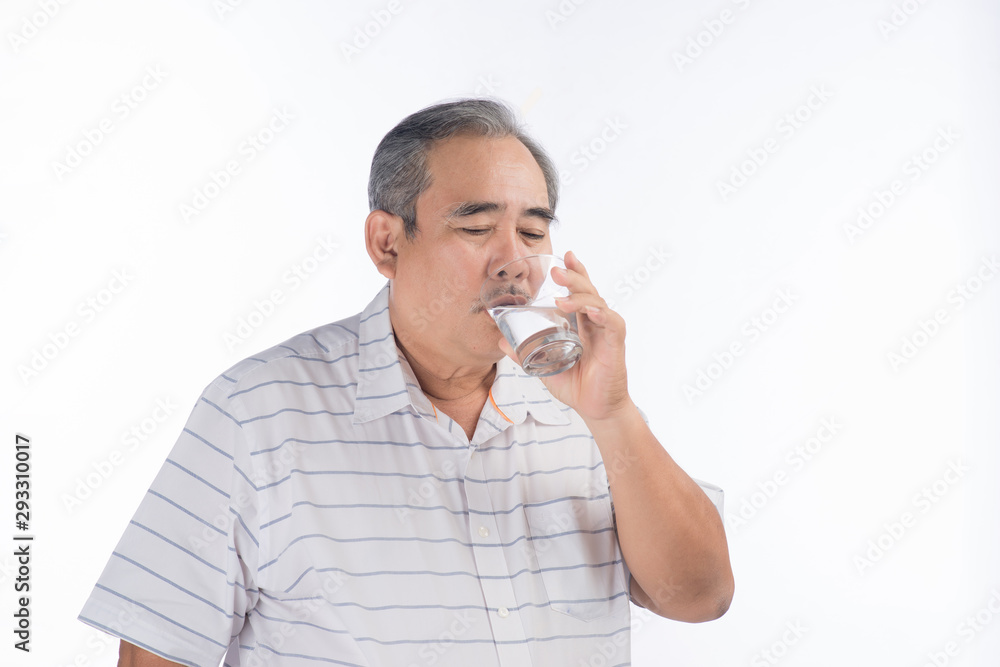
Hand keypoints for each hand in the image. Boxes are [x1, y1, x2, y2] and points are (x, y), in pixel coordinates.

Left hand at [497, 250, 633, 422]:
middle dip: (574, 276)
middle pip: (588, 290)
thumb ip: (524, 353)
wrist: (594, 408)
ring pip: (597, 301)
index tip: (565, 255)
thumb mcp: (544, 366)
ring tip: (561, 293)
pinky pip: (610, 321)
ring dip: (579, 294)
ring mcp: (607, 330)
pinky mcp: (615, 342)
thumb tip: (500, 341)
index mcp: (582, 322)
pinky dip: (599, 313)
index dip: (575, 271)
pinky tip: (587, 310)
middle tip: (556, 271)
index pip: (580, 290)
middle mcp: (596, 322)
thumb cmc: (576, 384)